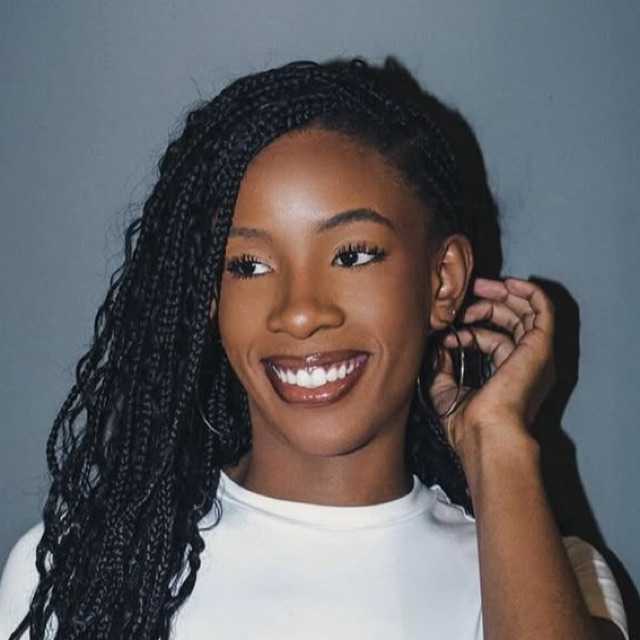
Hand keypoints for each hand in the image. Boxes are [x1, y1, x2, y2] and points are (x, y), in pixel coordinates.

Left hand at [429, 277, 555, 460]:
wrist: (486, 434)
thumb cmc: (468, 423)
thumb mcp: (445, 390)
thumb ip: (442, 367)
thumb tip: (439, 344)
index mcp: (511, 375)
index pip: (496, 340)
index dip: (472, 328)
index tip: (450, 328)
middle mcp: (528, 364)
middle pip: (512, 322)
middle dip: (489, 303)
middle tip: (470, 291)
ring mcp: (536, 355)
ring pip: (527, 313)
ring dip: (504, 295)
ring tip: (480, 286)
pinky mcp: (540, 346)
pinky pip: (543, 311)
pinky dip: (529, 293)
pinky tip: (510, 283)